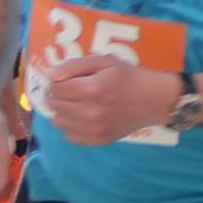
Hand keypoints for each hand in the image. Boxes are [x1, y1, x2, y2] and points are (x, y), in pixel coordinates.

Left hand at [36, 51, 177, 147]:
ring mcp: (95, 129)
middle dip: (58, 96)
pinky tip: (82, 117)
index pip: (55, 89)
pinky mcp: (99, 140)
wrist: (154, 100)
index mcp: (92, 89)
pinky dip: (71, 126)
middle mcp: (91, 112)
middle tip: (71, 90)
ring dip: (62, 111)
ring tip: (76, 103)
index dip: (57, 82)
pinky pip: (70, 137)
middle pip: (54, 106)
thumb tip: (48, 75)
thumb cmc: (129, 77)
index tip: (66, 80)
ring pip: (59, 123)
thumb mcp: (103, 61)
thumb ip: (73, 66)